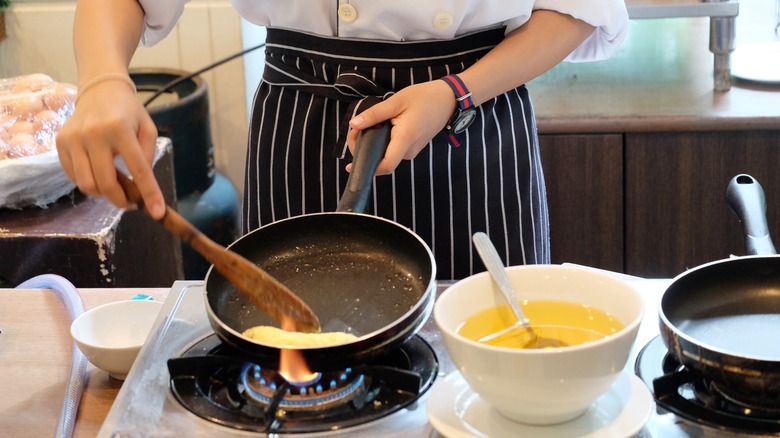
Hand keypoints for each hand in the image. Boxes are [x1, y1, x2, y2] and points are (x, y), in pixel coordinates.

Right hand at [56, 79, 165, 218]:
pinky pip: (73, 176)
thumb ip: (148, 156)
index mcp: (120, 129)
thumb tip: (142, 186)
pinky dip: (88, 182)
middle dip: (121, 201)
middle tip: (131, 203)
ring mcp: (73, 139)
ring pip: (86, 184)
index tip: (157, 213)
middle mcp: (93, 134)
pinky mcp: (60, 143)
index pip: (137, 169)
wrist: (99, 90)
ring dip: (103, 194)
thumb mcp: (148, 128)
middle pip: (105, 183)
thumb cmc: (129, 112)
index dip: (149, 193)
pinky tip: (99, 173)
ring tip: (115, 186)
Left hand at [346, 79, 455, 174]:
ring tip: (369, 125)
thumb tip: (354, 125)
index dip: (367, 167)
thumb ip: (374, 115)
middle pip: (381, 161)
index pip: (385, 166)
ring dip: (372, 145)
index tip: (352, 164)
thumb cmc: (424, 98)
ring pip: (385, 156)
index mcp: (405, 139)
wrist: (448, 100)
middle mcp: (409, 150)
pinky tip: (381, 128)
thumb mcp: (396, 102)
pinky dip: (382, 143)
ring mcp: (412, 151)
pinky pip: (392, 150)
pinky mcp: (412, 148)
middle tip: (356, 129)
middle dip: (364, 150)